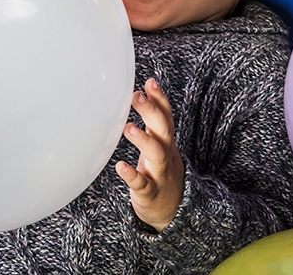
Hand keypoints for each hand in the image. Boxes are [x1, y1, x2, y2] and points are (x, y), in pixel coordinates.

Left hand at [115, 78, 184, 231]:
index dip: (160, 98)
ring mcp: (159, 173)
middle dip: (152, 112)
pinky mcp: (150, 192)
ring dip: (143, 140)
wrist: (172, 210)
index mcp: (166, 140)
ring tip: (128, 128)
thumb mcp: (159, 144)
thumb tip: (138, 92)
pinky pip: (142, 184)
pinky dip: (132, 175)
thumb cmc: (160, 169)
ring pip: (156, 154)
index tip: (150, 81)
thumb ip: (152, 121)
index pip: (166, 115)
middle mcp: (165, 153)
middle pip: (163, 129)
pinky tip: (120, 166)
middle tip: (136, 97)